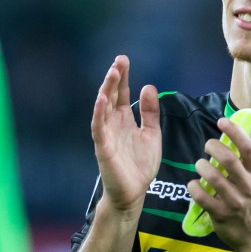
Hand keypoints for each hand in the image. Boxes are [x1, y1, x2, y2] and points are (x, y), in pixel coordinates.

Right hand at [91, 55, 160, 216]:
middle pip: (112, 95)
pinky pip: (98, 127)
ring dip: (107, 90)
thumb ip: (150, 113)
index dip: (123, 77)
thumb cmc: (140, 165)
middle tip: (119, 60)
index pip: (122, 93)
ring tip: (112, 73)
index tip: (124, 60)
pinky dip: (99, 113)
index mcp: (124, 120)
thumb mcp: (152, 134)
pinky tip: (102, 100)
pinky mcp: (103, 148)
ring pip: (103, 108)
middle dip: (114, 78)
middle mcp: (113, 124)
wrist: (133, 192)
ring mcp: (106, 134)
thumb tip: (148, 86)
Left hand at [188, 117, 250, 251]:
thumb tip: (228, 140)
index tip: (221, 121)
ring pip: (213, 177)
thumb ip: (245, 165)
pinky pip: (202, 197)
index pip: (248, 148)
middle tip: (207, 145)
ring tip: (199, 164)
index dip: (235, 132)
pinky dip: (194, 187)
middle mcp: (248, 187)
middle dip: (213, 147)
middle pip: (229, 160)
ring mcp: (235, 202)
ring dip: (201, 166)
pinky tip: (193, 185)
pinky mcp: (221, 215)